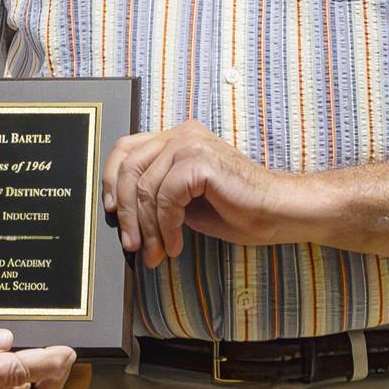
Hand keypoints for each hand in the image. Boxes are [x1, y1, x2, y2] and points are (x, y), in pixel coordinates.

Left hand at [103, 121, 302, 267]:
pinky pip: (166, 197)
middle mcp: (181, 135)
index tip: (110, 211)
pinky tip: (176, 245)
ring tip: (156, 253)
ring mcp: (190, 144)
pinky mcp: (199, 161)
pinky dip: (166, 226)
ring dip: (148, 228)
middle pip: (129, 168)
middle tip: (133, 246)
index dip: (111, 179)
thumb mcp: (186, 202)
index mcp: (177, 139)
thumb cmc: (238, 210)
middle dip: (126, 213)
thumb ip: (158, 197)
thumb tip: (124, 217)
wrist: (278, 212)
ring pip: (145, 188)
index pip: (127, 149)